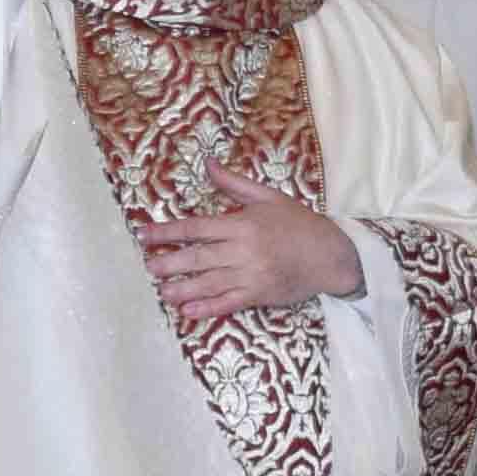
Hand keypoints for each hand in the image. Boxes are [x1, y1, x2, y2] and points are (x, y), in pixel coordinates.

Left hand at [140, 169, 362, 324]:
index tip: (143, 234)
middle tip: (148, 266)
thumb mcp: (269, 197)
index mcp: (243, 224)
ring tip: (161, 291)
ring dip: (182, 288)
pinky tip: (188, 311)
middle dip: (169, 262)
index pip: (196, 228)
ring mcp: (251, 275)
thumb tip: (207, 164)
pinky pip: (228, 303)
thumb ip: (234, 184)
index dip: (167, 232)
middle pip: (198, 257)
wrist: (332, 255)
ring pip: (209, 283)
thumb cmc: (300, 224)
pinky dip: (207, 308)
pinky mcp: (260, 295)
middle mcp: (244, 250)